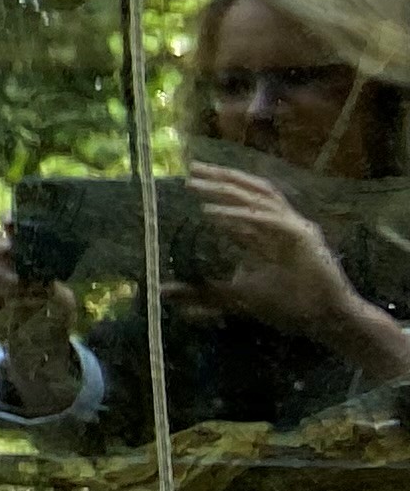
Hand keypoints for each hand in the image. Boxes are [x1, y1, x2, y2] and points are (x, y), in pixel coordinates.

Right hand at [0, 220, 84, 413]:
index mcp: (23, 251)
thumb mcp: (60, 296)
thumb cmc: (54, 312)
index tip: (12, 221)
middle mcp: (2, 260)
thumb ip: (48, 282)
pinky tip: (8, 298)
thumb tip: (39, 271)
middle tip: (7, 249)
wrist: (43, 345)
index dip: (8, 219)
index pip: (9, 226)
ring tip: (14, 282)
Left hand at [179, 163, 409, 376]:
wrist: (326, 321)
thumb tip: (164, 292)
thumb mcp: (235, 297)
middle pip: (251, 191)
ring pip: (259, 197)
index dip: (216, 191)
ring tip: (197, 183)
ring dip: (227, 188)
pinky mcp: (304, 238)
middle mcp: (282, 225)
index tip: (189, 182)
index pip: (241, 204)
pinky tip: (214, 213)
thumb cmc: (288, 306)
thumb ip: (201, 293)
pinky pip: (269, 220)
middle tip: (190, 169)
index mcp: (269, 234)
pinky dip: (241, 215)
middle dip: (221, 178)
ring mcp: (295, 228)